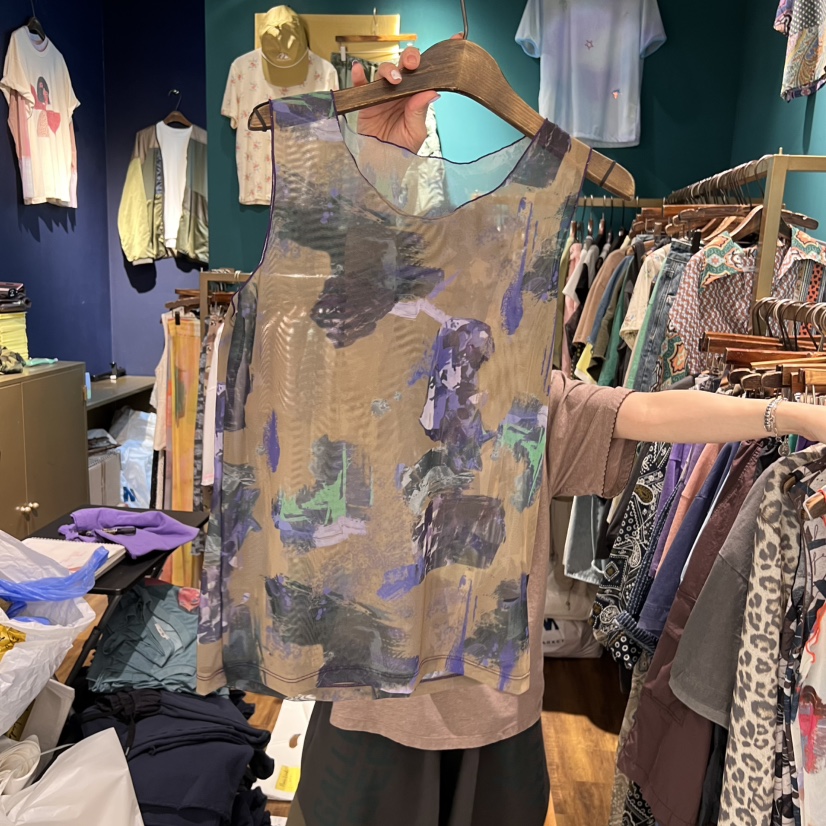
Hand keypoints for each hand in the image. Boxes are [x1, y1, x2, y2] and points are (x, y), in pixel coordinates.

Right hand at [351, 34, 462, 153]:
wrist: (382, 163)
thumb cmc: (401, 150)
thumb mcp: (415, 133)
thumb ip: (419, 112)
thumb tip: (431, 92)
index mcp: (415, 97)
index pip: (426, 74)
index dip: (436, 58)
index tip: (453, 42)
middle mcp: (400, 92)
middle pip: (404, 66)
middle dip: (410, 59)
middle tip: (412, 64)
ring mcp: (382, 95)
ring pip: (384, 71)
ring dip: (388, 69)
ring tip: (393, 79)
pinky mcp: (366, 101)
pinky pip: (361, 84)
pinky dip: (359, 75)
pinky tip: (359, 70)